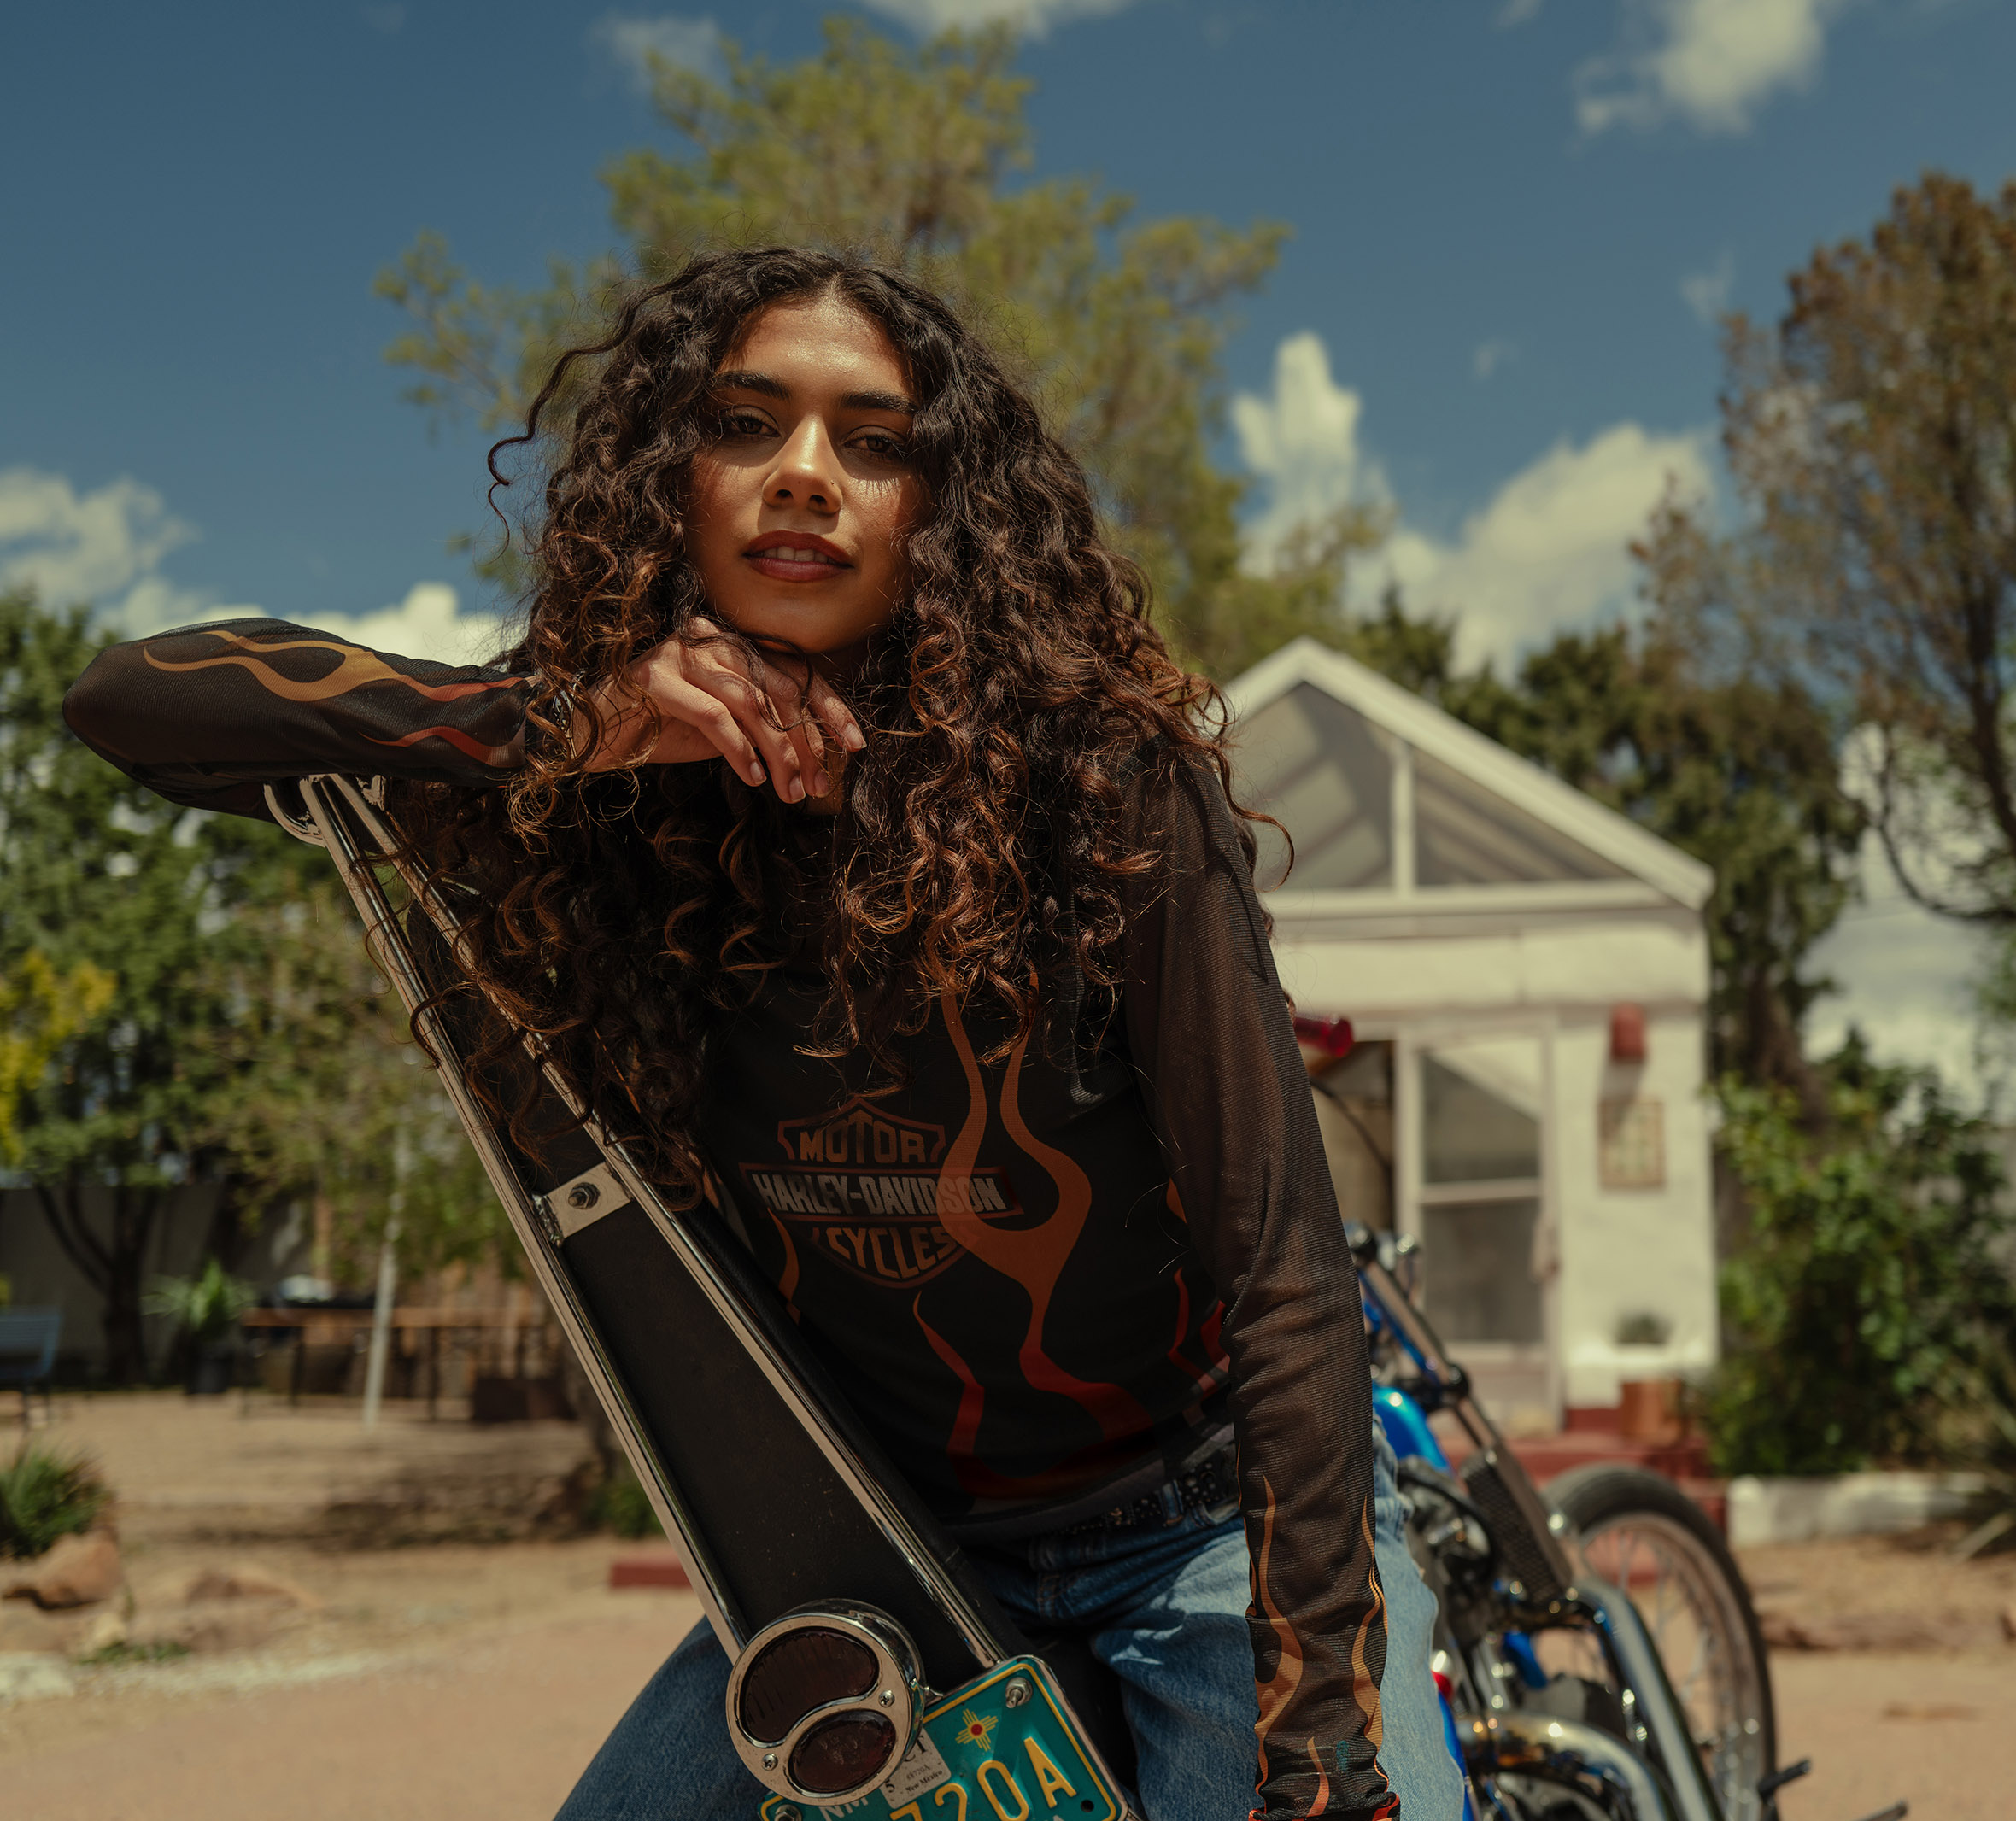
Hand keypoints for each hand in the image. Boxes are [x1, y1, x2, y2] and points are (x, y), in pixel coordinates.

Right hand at [571, 617, 864, 802]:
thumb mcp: (724, 732)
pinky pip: (713, 715)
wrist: (588, 735)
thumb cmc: (659, 732)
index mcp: (733, 648)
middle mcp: (711, 641)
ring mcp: (681, 654)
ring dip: (777, 753)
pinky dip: (739, 749)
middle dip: (806, 741)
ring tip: (788, 793)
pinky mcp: (654, 676)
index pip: (795, 673)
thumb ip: (763, 729)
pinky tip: (753, 778)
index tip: (855, 746)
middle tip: (817, 784)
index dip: (829, 708)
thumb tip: (817, 756)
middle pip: (779, 688)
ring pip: (751, 702)